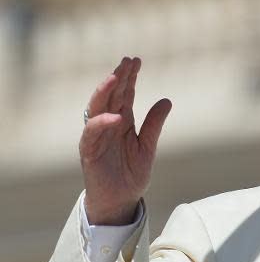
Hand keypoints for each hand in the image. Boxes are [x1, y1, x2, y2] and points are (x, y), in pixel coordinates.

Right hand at [79, 57, 171, 224]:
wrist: (121, 201)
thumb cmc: (131, 174)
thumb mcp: (148, 146)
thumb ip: (154, 124)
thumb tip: (167, 100)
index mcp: (122, 122)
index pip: (124, 94)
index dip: (129, 78)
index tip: (137, 61)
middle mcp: (108, 125)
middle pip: (111, 96)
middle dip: (118, 77)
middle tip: (128, 60)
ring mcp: (97, 137)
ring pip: (98, 108)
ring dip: (105, 92)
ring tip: (116, 76)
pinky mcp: (90, 152)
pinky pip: (92, 133)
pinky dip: (103, 123)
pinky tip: (117, 116)